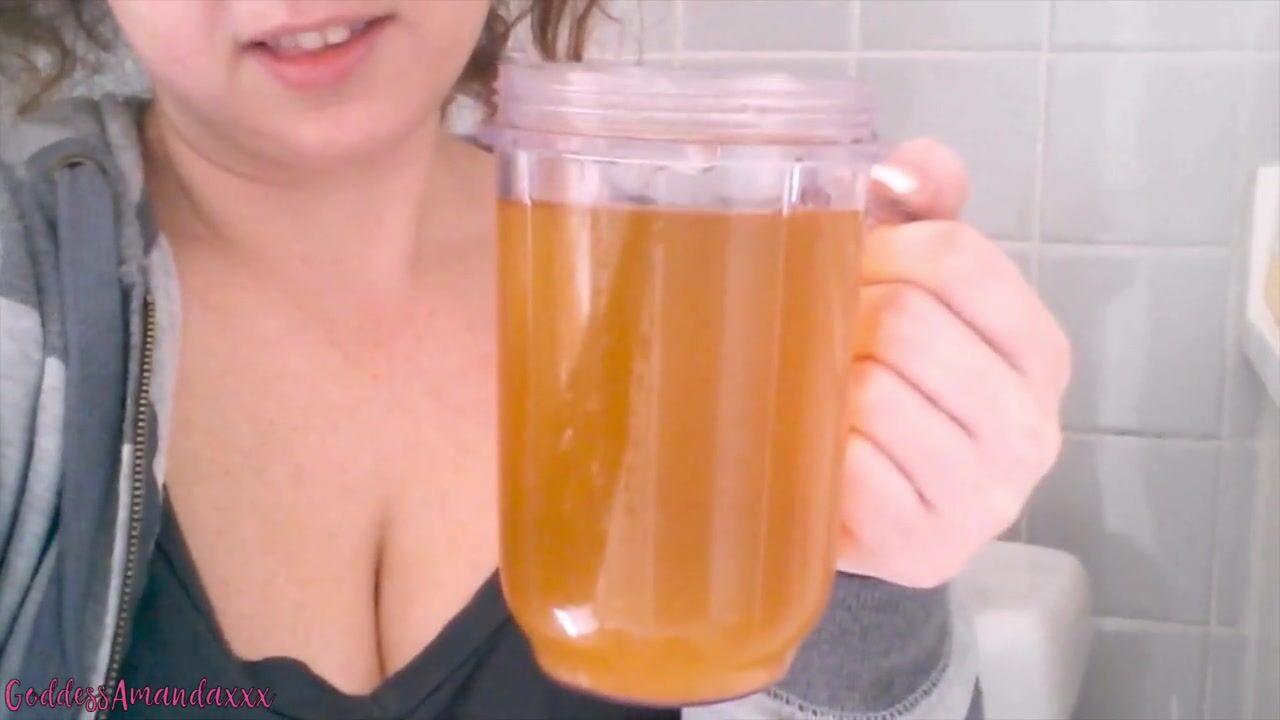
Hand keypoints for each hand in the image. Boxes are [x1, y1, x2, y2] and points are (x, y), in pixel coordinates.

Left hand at [836, 139, 1071, 588]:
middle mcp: (1031, 427)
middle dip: (842, 315)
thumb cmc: (900, 394)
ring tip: (822, 394)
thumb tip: (914, 161)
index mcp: (1040, 352)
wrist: (878, 520)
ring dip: (825, 386)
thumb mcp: (923, 299)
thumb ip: (927, 217)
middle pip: (906, 321)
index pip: (957, 257)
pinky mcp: (925, 549)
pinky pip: (849, 471)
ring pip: (872, 394)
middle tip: (820, 333)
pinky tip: (822, 455)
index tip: (848, 266)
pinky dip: (819, 454)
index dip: (880, 248)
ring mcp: (984, 497)